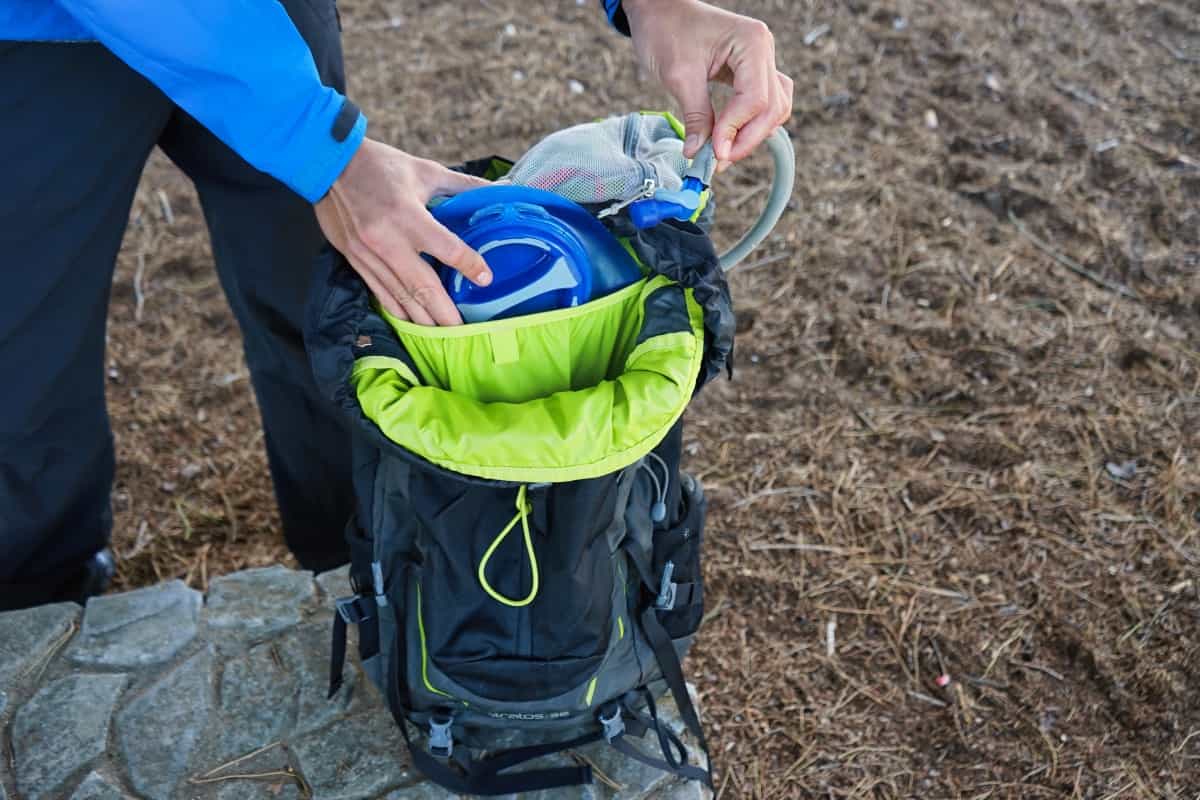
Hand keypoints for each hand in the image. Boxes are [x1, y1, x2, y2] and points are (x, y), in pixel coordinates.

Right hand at [314, 138, 491, 324]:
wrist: (328, 163)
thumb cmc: (380, 165)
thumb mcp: (425, 171)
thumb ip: (463, 185)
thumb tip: (499, 189)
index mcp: (407, 215)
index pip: (446, 249)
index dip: (469, 265)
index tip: (485, 279)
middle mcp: (387, 240)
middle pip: (422, 285)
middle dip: (443, 312)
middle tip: (462, 330)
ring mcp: (367, 254)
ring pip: (399, 295)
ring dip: (421, 317)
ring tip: (440, 334)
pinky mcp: (354, 259)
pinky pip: (379, 291)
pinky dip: (397, 308)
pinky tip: (411, 321)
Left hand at [623, 0, 792, 165]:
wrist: (660, 10)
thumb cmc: (666, 30)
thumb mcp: (678, 75)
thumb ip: (695, 115)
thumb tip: (699, 152)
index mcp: (751, 43)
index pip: (755, 99)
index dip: (736, 131)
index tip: (714, 153)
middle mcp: (764, 50)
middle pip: (772, 107)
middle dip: (746, 139)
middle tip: (718, 161)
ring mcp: (761, 60)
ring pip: (774, 108)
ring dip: (752, 135)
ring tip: (722, 152)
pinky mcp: (752, 71)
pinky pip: (763, 103)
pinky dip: (750, 124)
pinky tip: (730, 138)